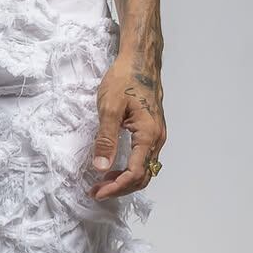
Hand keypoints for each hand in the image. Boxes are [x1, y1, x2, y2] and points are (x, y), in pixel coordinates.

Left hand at [88, 57, 165, 199]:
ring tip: (102, 183)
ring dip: (125, 180)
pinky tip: (114, 168)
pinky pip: (144, 159)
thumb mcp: (110, 108)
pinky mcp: (152, 131)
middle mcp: (157, 139)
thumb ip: (106, 139)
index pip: (135, 173)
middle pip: (143, 176)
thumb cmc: (124, 79)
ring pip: (144, 169)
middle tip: (96, 191)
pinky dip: (130, 169)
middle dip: (120, 188)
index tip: (97, 192)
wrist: (140, 61)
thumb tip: (101, 167)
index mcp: (148, 135)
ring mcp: (156, 136)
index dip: (116, 187)